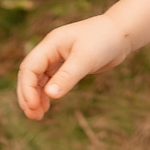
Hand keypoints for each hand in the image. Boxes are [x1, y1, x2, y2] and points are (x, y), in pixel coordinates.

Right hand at [16, 14, 133, 119]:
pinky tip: (47, 106)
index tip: (33, 106)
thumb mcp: (85, 59)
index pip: (30, 67)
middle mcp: (51, 50)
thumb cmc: (104, 40)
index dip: (27, 88)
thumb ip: (67, 76)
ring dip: (35, 96)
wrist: (121, 33)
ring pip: (38, 79)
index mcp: (51, 44)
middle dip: (27, 95)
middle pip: (30, 74)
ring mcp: (58, 58)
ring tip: (38, 116)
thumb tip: (50, 95)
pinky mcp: (67, 65)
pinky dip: (47, 93)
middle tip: (32, 116)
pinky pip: (50, 81)